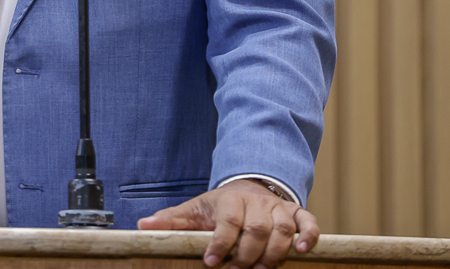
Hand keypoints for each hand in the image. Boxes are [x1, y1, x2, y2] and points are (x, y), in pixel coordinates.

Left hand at [137, 179, 318, 268]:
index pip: (228, 221)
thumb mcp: (193, 211)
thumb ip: (171, 221)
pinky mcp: (295, 213)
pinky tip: (300, 251)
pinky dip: (307, 236)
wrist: (246, 188)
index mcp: (230, 200)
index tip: (211, 262)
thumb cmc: (218, 207)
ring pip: (282, 229)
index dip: (221, 243)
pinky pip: (307, 222)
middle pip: (258, 229)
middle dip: (248, 254)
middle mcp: (256, 202)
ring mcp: (278, 207)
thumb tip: (142, 226)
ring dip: (274, 253)